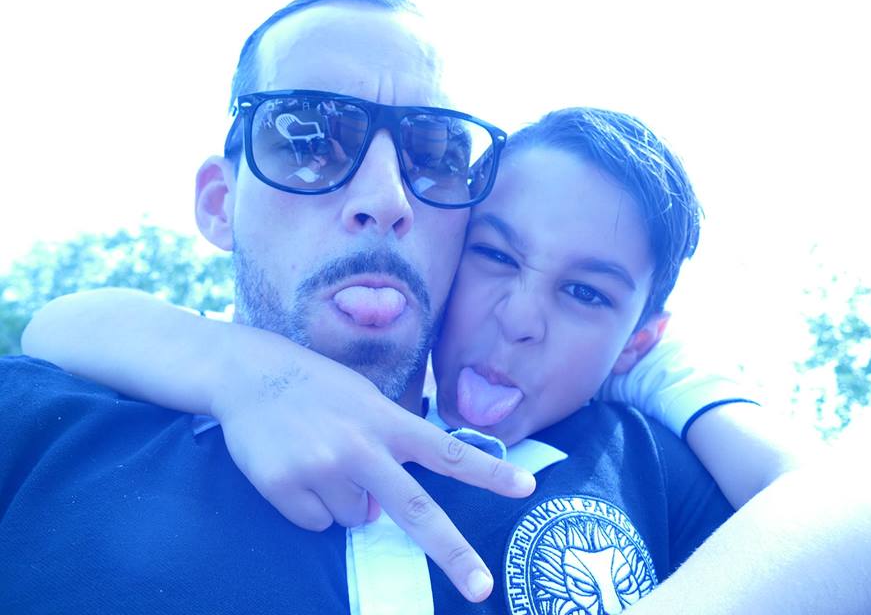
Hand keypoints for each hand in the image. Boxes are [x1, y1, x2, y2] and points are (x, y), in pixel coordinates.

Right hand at [209, 325, 535, 602]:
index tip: (527, 487)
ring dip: (347, 501)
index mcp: (387, 421)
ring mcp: (323, 469)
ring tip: (321, 458)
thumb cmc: (318, 386)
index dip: (489, 471)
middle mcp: (361, 448)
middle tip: (482, 587)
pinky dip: (313, 507)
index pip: (448, 451)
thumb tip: (380, 512)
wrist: (252, 374)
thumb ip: (387, 445)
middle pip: (417, 509)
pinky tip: (297, 470)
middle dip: (453, 552)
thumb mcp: (366, 400)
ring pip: (356, 519)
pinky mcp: (285, 487)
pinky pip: (317, 522)